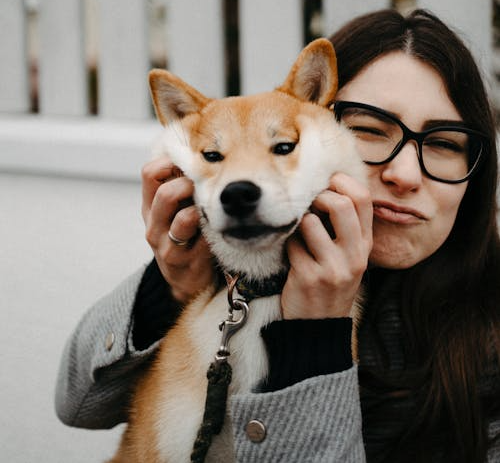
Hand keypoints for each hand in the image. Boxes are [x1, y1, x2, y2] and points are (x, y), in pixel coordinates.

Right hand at [142, 157, 214, 303]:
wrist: (186, 280)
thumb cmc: (185, 237)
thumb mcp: (175, 211)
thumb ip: (180, 187)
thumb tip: (203, 155)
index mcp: (150, 206)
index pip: (149, 173)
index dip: (170, 161)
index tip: (190, 163)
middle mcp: (154, 224)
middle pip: (165, 194)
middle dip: (190, 185)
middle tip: (206, 186)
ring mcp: (167, 245)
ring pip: (183, 219)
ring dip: (202, 209)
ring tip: (213, 207)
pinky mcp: (184, 261)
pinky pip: (202, 241)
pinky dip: (213, 231)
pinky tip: (220, 227)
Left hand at [281, 173, 371, 318]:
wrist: (319, 326)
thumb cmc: (331, 284)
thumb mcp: (349, 257)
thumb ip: (345, 227)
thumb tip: (326, 188)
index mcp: (365, 244)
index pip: (363, 198)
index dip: (342, 182)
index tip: (326, 184)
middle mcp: (354, 255)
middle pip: (340, 204)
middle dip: (318, 196)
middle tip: (309, 204)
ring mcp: (332, 267)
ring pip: (310, 222)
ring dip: (298, 221)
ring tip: (299, 232)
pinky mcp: (308, 277)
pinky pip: (291, 243)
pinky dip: (287, 243)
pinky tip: (291, 253)